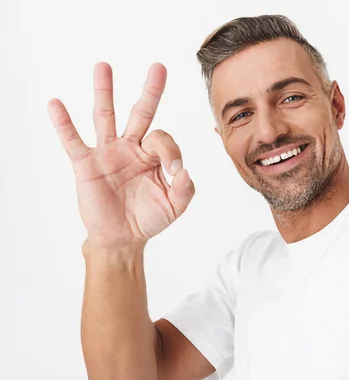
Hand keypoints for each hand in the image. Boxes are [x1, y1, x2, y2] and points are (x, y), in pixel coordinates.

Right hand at [48, 62, 194, 249]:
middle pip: (141, 113)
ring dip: (105, 92)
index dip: (171, 152)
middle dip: (150, 91)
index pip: (164, 140)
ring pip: (106, 117)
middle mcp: (131, 148)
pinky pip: (73, 141)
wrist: (122, 238)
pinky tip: (56, 104)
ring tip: (104, 66)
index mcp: (153, 155)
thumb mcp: (174, 206)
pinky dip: (63, 123)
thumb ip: (184, 190)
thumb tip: (186, 172)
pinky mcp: (86, 164)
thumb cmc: (148, 218)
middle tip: (159, 67)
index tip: (174, 171)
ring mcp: (108, 153)